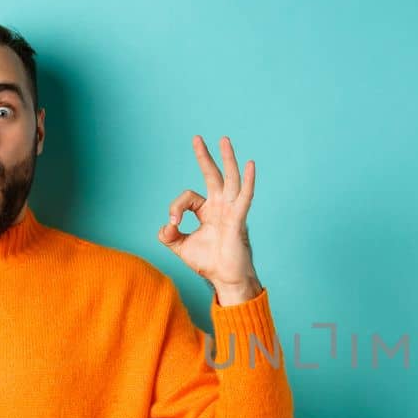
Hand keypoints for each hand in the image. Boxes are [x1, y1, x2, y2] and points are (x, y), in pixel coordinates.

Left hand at [157, 135, 261, 303]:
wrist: (225, 280)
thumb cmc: (209, 262)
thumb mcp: (181, 246)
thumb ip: (168, 234)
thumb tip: (166, 224)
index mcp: (208, 211)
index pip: (188, 197)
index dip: (176, 207)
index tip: (172, 223)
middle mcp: (221, 207)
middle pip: (213, 175)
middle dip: (204, 156)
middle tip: (196, 138)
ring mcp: (231, 211)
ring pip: (230, 180)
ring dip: (227, 159)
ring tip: (224, 140)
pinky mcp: (238, 220)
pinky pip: (244, 197)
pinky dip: (248, 181)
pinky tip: (250, 165)